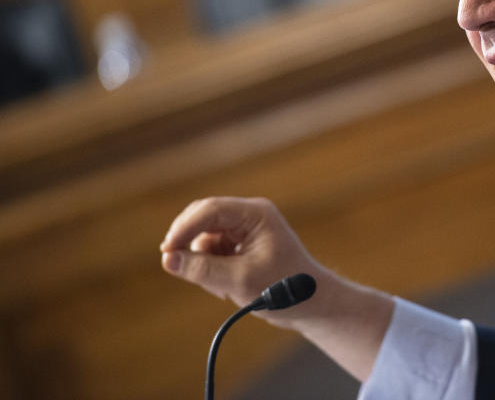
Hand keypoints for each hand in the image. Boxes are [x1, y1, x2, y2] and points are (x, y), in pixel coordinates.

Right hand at [160, 196, 321, 322]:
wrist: (310, 303)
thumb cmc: (285, 289)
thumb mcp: (240, 280)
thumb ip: (203, 269)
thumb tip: (167, 259)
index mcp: (256, 214)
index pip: (211, 210)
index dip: (184, 228)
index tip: (167, 251)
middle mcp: (249, 216)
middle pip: (202, 218)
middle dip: (188, 243)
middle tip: (175, 266)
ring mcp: (244, 229)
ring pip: (203, 237)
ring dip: (202, 262)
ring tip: (220, 288)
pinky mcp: (239, 244)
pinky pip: (210, 250)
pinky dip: (210, 268)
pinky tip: (224, 288)